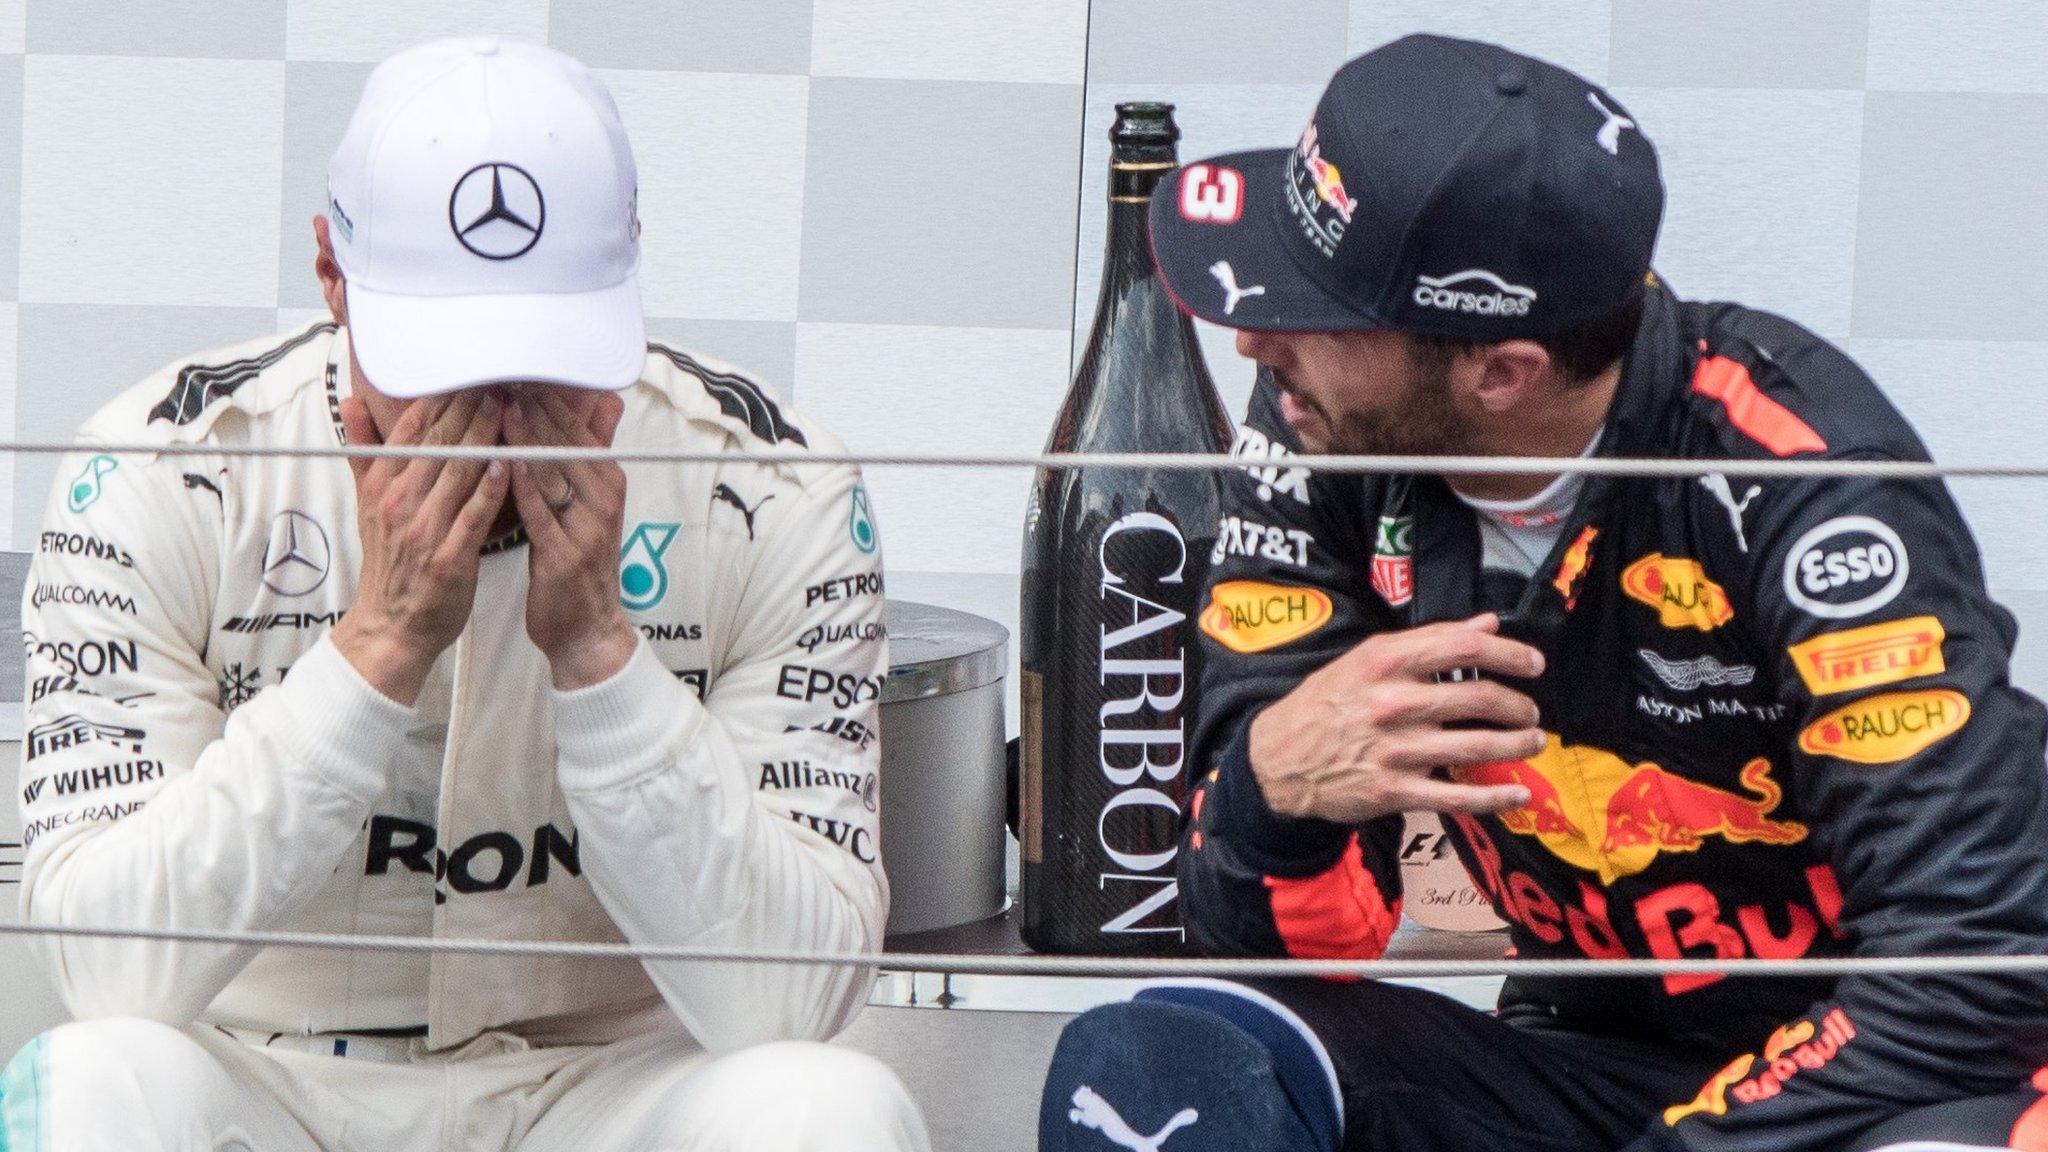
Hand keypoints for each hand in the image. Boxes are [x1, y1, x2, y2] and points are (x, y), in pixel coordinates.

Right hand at [331, 390, 508, 705]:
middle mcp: (401, 501)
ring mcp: (424, 528)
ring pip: (459, 471)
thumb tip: (351, 401)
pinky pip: (473, 515)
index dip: (443, 395)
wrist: (391, 626)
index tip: (469, 368)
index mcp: (384, 483)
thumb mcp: (369, 503)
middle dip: (470, 405)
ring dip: (486, 436)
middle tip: (500, 376)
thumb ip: (366, 451)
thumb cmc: (390, 561)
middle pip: (440, 441)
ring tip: (510, 406)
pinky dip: (491, 488)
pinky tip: (510, 462)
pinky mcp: (449, 557)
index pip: (414, 427)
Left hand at [505, 387, 637, 689]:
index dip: (547, 397)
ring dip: (523, 438)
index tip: (518, 368)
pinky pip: (540, 513)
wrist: (587, 630)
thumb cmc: (578, 562)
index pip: (577, 427)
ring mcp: (588, 528)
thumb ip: (589, 454)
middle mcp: (604, 500)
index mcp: (608, 482)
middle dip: (532, 408)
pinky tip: (500, 462)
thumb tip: (603, 402)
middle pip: (565, 443)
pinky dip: (520, 486)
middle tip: (501, 375)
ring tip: (495, 406)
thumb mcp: (590, 504)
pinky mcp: (566, 555)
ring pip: (552, 472)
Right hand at [1248, 613, 1547, 823]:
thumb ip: (1428, 641)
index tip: (1533, 663)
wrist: (1278, 760)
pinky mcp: (1395, 791)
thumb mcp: (1365, 659)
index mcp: (1384, 663)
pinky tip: (1518, 792)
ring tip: (1532, 740)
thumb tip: (1486, 624)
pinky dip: (1496, 796)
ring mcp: (1395, 750)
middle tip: (1530, 711)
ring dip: (1518, 744)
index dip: (1510, 654)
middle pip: (1480, 698)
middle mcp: (1392, 703)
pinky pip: (1458, 796)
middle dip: (1519, 705)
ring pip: (1478, 746)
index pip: (1464, 648)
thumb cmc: (1325, 704)